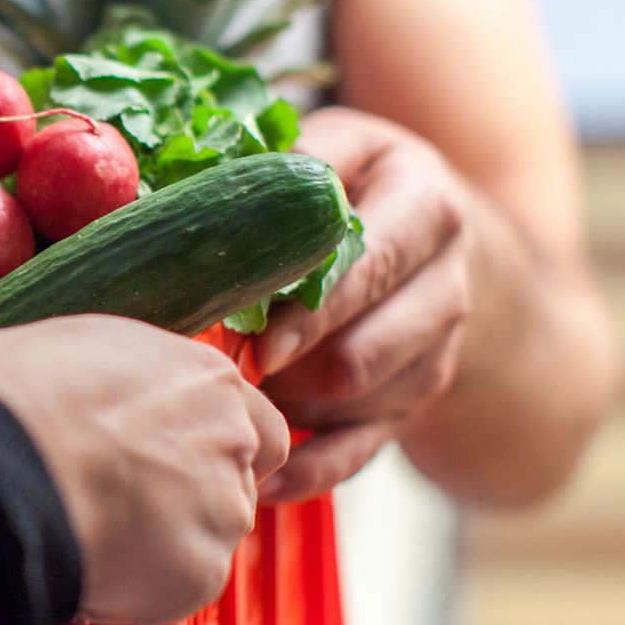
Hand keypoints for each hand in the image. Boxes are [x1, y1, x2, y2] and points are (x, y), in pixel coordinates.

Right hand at [0, 316, 288, 624]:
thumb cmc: (16, 401)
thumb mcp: (76, 347)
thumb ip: (122, 379)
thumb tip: (100, 392)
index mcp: (205, 378)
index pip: (255, 424)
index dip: (211, 449)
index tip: (173, 460)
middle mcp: (230, 441)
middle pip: (232, 483)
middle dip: (186, 498)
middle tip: (124, 500)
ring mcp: (221, 510)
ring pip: (206, 538)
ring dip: (165, 543)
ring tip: (98, 534)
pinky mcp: (200, 573)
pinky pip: (179, 588)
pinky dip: (144, 587)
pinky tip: (95, 565)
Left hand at [255, 108, 472, 501]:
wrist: (429, 237)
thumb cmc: (353, 184)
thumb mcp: (333, 148)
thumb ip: (280, 167)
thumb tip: (180, 195)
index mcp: (426, 208)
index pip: (374, 266)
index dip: (311, 309)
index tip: (255, 341)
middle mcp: (445, 285)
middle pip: (365, 353)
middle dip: (290, 369)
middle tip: (227, 369)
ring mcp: (433, 353)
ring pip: (356, 406)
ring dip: (288, 407)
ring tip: (230, 392)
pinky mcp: (412, 405)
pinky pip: (358, 454)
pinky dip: (306, 471)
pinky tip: (258, 477)